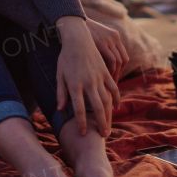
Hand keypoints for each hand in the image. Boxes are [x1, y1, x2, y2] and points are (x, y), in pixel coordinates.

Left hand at [54, 16, 120, 136]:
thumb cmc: (65, 58)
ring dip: (109, 115)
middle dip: (100, 124)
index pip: (79, 109)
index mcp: (75, 85)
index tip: (83, 134)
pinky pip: (113, 87)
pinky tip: (116, 107)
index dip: (81, 122)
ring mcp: (99, 77)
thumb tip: (60, 110)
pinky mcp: (105, 72)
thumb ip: (61, 93)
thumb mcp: (59, 75)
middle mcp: (88, 83)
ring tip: (109, 127)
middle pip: (97, 108)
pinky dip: (116, 98)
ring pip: (107, 100)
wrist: (78, 39)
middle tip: (103, 137)